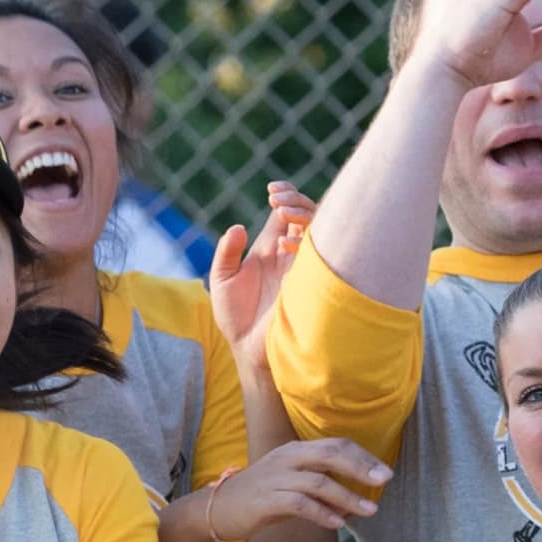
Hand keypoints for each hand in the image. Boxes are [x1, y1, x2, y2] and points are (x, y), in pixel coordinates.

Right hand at [204, 437, 389, 541]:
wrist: (217, 510)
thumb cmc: (260, 498)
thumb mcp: (290, 484)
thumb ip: (319, 485)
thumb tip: (352, 502)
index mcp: (295, 450)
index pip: (335, 445)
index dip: (363, 456)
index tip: (385, 471)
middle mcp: (286, 458)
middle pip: (330, 455)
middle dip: (361, 467)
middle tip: (384, 480)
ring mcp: (275, 479)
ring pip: (319, 482)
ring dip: (348, 497)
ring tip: (370, 511)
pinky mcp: (266, 501)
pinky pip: (300, 505)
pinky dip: (323, 513)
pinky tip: (339, 523)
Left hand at [207, 180, 317, 366]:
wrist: (248, 350)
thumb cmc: (235, 317)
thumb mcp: (222, 279)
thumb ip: (227, 252)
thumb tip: (238, 227)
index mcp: (271, 248)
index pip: (287, 213)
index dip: (285, 195)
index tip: (272, 191)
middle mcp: (290, 254)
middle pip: (307, 215)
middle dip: (295, 201)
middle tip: (276, 200)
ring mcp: (302, 267)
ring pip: (319, 230)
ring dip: (303, 214)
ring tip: (281, 212)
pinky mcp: (309, 283)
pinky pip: (320, 255)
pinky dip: (303, 244)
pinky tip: (283, 246)